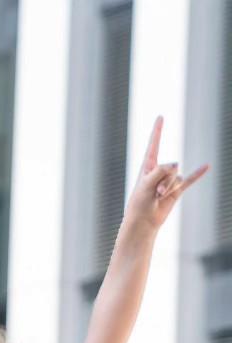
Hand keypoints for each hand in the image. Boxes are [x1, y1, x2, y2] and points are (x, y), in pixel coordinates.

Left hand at [124, 117, 207, 233]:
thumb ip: (160, 171)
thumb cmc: (139, 204)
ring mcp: (168, 180)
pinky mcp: (176, 190)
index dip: (157, 131)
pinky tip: (207, 166)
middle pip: (170, 167)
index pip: (153, 145)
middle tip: (154, 193)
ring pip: (177, 177)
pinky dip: (198, 174)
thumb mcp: (145, 184)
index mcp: (147, 167)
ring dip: (168, 188)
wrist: (143, 223)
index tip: (160, 117)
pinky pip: (190, 179)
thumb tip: (177, 165)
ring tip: (158, 197)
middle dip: (163, 180)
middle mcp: (159, 171)